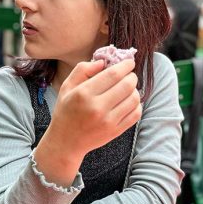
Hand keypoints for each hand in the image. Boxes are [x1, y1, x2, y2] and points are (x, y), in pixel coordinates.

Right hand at [34, 59, 141, 183]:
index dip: (126, 66)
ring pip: (134, 99)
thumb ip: (83, 69)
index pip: (113, 74)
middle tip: (129, 75)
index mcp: (84, 94)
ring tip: (128, 89)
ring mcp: (108, 121)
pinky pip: (136, 114)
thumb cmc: (66, 111)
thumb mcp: (67, 86)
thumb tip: (103, 62)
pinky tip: (129, 102)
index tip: (129, 63)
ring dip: (135, 90)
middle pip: (127, 85)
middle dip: (132, 77)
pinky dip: (136, 105)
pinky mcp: (115, 131)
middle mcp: (97, 107)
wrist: (66, 142)